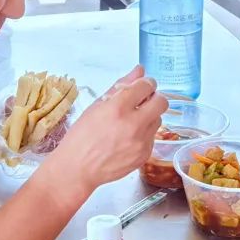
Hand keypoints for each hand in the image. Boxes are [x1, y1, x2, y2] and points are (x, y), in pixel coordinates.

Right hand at [49, 67, 167, 192]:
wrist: (78, 169)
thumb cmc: (81, 137)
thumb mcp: (96, 106)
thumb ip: (120, 87)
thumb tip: (138, 71)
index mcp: (118, 108)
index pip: (146, 85)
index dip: (145, 83)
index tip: (142, 86)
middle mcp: (133, 124)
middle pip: (161, 102)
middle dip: (155, 98)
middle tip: (144, 101)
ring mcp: (141, 141)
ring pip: (158, 119)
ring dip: (149, 116)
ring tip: (131, 122)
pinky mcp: (144, 155)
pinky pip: (152, 137)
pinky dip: (144, 134)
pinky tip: (128, 137)